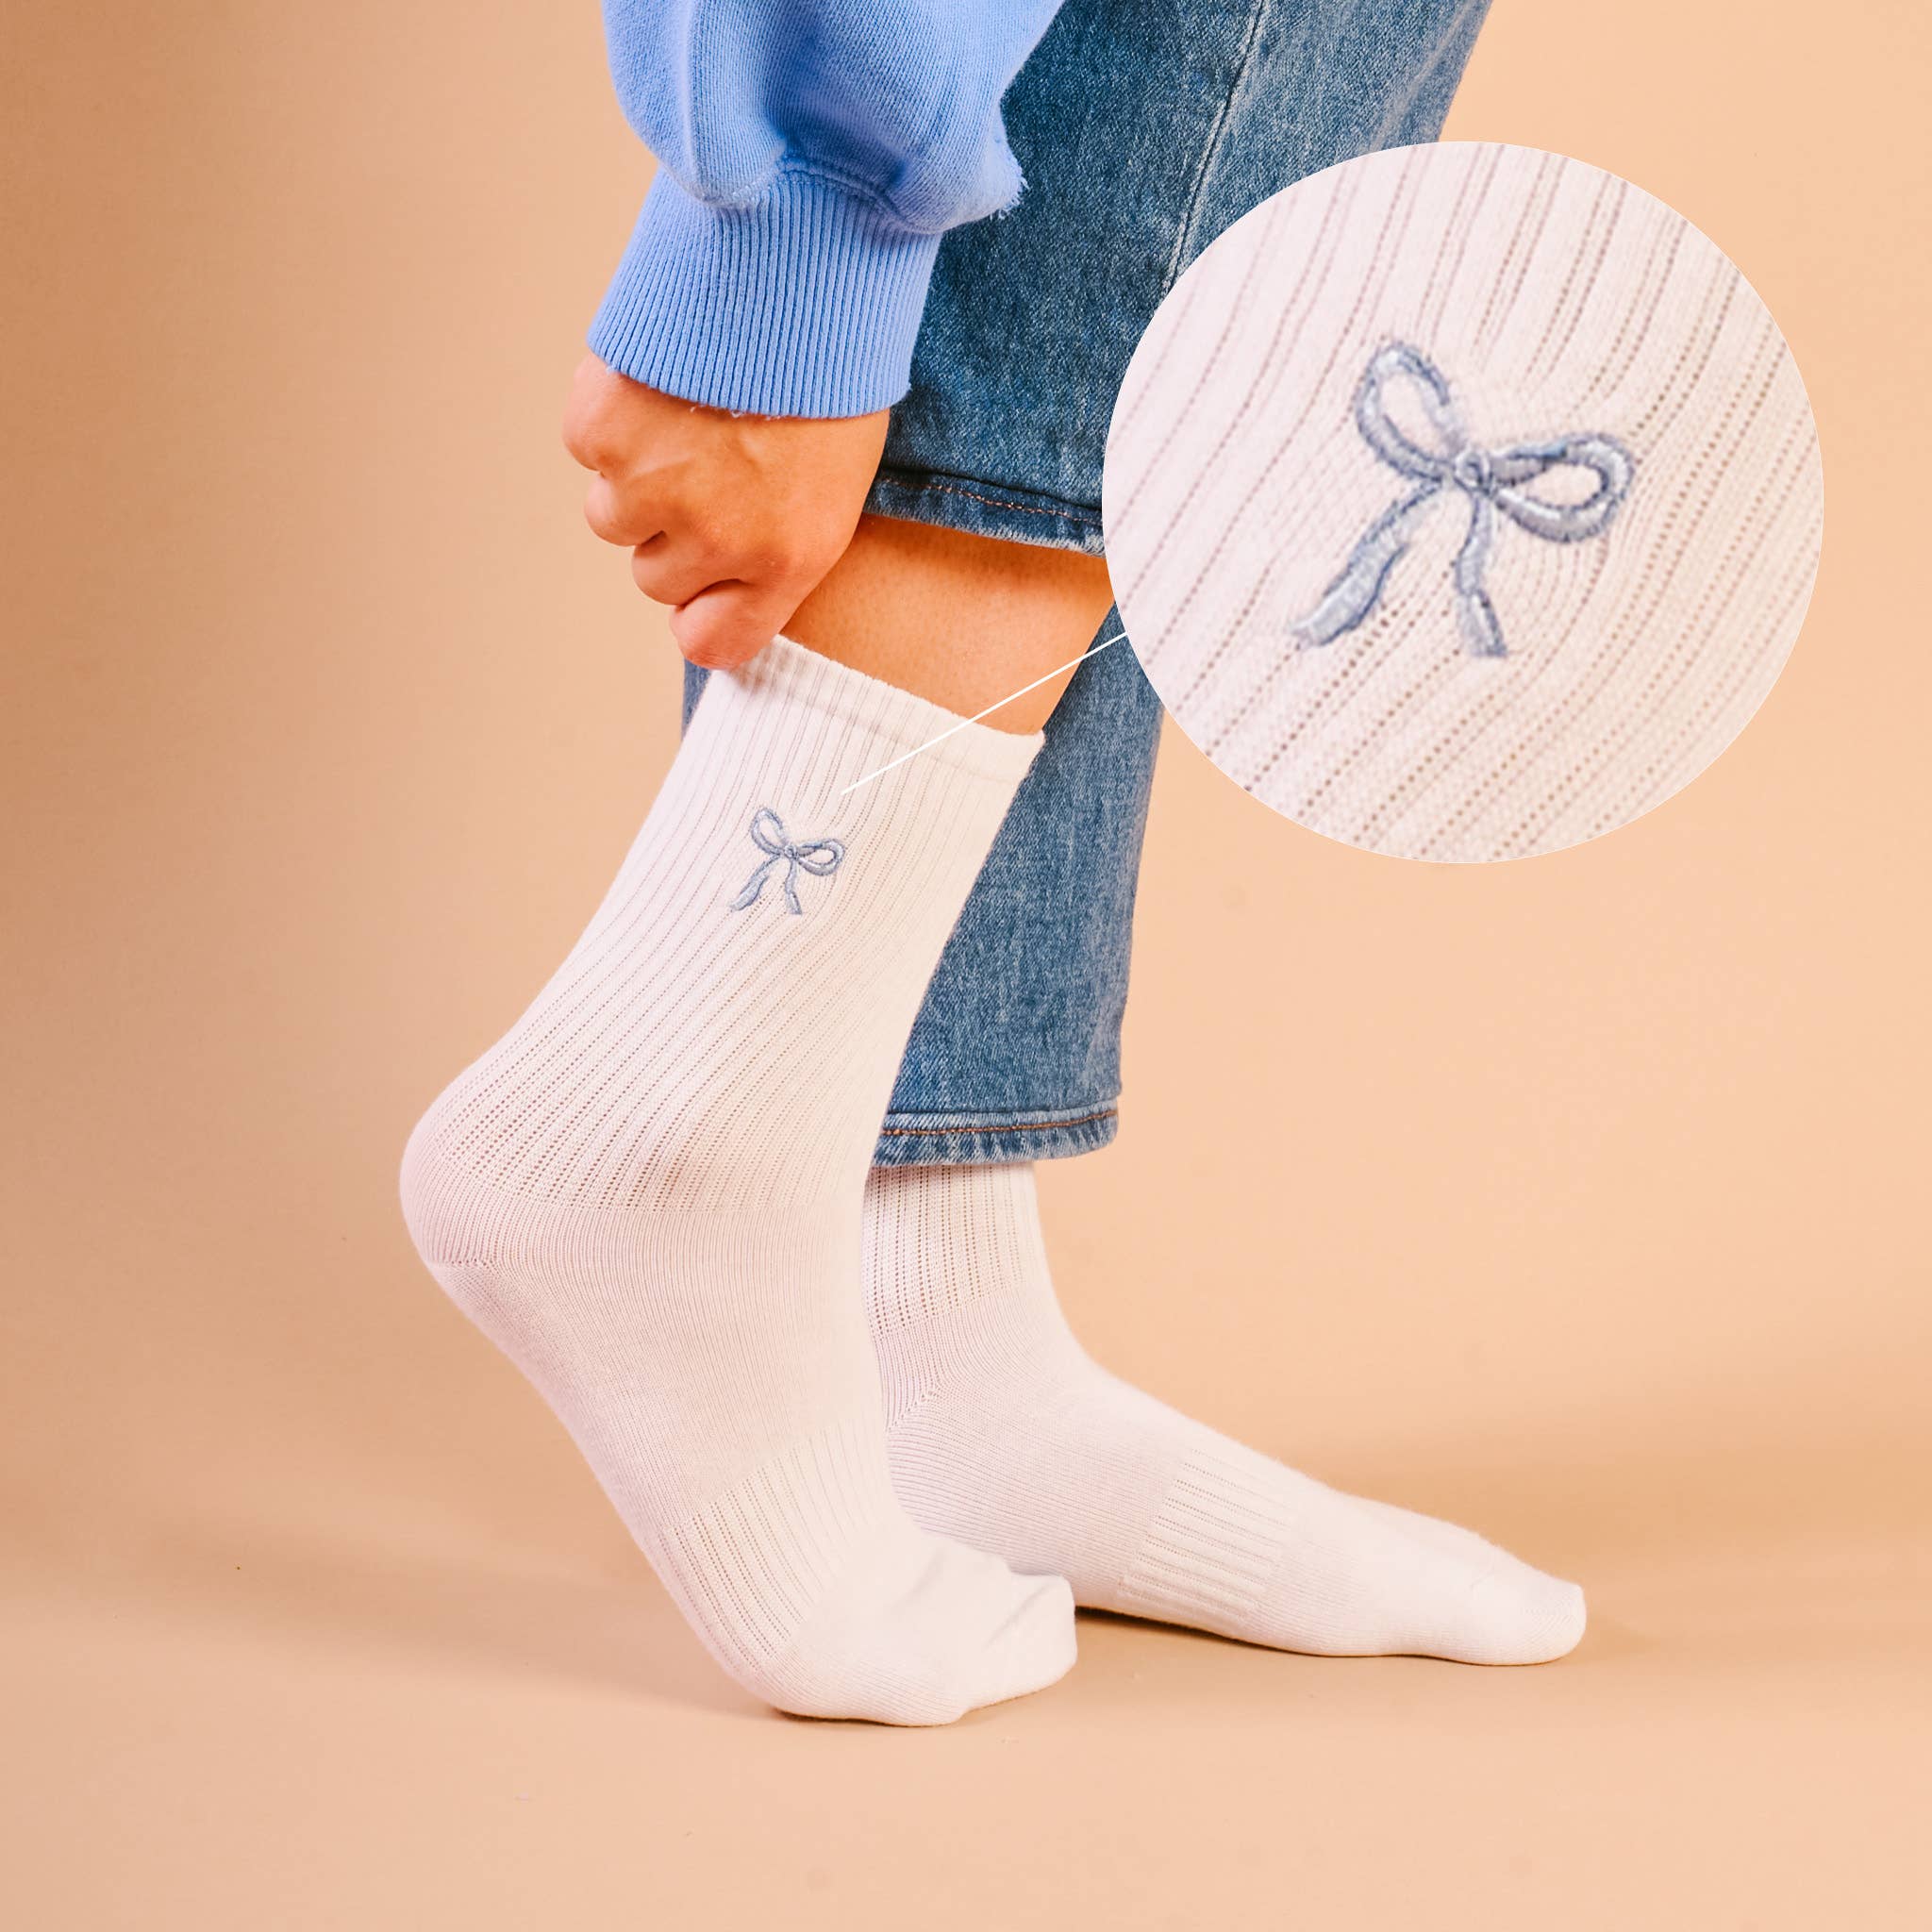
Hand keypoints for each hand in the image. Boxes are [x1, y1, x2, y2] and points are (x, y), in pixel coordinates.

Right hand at [562, 355, 888, 669]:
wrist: (803, 260)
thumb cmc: (832, 366)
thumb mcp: (836, 476)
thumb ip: (778, 539)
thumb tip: (722, 574)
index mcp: (786, 559)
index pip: (710, 642)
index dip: (699, 612)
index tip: (701, 584)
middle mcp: (715, 538)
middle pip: (655, 576)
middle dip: (672, 530)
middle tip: (708, 461)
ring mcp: (652, 488)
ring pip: (613, 518)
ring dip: (637, 476)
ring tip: (687, 412)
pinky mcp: (602, 431)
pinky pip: (588, 449)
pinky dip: (612, 417)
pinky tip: (660, 377)